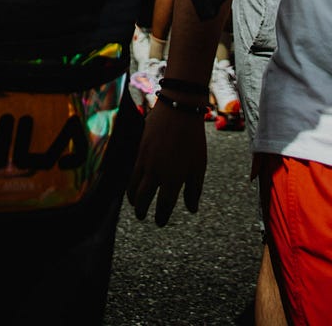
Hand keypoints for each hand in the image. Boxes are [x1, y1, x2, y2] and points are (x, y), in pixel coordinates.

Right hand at [128, 100, 207, 224]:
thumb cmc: (193, 138)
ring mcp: (146, 161)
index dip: (161, 217)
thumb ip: (194, 189)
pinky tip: (135, 183)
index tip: (160, 222)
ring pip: (134, 186)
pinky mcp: (140, 149)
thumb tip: (192, 209)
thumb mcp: (199, 165)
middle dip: (142, 210)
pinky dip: (131, 181)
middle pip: (144, 199)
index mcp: (173, 179)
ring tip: (135, 204)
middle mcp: (156, 172)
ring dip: (133, 198)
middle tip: (142, 217)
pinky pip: (132, 171)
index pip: (164, 206)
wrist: (179, 109)